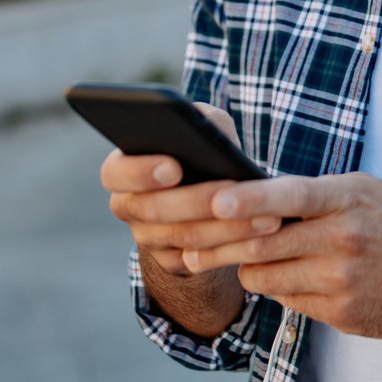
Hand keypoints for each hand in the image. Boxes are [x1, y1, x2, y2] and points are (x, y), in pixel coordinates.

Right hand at [99, 103, 282, 277]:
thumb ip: (202, 119)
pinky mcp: (173, 262)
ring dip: (228, 227)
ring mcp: (148, 238)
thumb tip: (205, 124)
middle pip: (155, 210)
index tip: (174, 168)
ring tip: (265, 215)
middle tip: (234, 188)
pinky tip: (263, 237)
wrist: (209, 194)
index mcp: (122, 169)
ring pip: (184, 237)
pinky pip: (201, 261)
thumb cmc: (203, 149)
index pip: (116, 173)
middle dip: (198, 200)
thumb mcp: (204, 128)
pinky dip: (234, 248)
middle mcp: (128, 206)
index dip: (141, 172)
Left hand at [181, 173, 381, 339]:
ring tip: (247, 261)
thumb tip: (246, 196)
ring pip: (267, 277)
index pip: (292, 193)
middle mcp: (345, 238)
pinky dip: (283, 289)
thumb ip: (311, 194)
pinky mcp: (343, 314)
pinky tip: (294, 279)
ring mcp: (344, 280)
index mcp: (348, 198)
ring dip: (251, 270)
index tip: (215, 200)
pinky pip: (289, 301)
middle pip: (264, 244)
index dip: (250, 197)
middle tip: (189, 247)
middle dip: (221, 245)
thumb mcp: (361, 192)